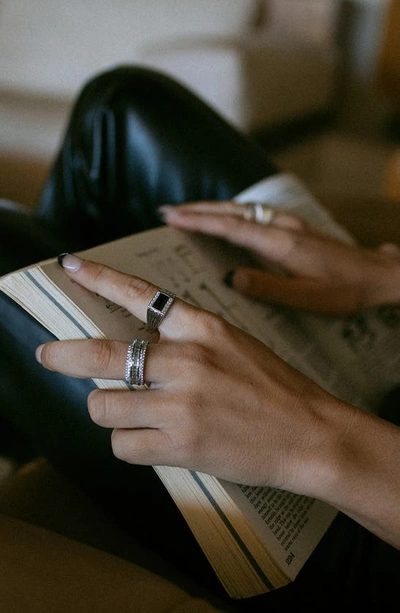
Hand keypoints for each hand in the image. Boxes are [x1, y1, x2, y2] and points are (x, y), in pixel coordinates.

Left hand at [35, 254, 343, 493]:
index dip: (100, 278)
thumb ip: (189, 340)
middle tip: (48, 354)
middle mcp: (188, 362)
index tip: (70, 265)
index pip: (142, 296)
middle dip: (65, 356)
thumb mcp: (235, 345)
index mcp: (204, 330)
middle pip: (101, 355)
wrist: (310, 435)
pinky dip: (129, 445)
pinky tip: (151, 441)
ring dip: (109, 412)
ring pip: (104, 407)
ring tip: (131, 415)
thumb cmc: (275, 388)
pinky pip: (122, 446)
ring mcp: (182, 406)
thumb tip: (138, 346)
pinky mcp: (181, 447)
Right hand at [160, 201, 399, 313]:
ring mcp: (289, 224)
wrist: (379, 274)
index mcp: (281, 244)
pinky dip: (232, 212)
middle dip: (197, 209)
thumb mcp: (309, 298)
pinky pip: (255, 214)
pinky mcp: (295, 228)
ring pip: (243, 209)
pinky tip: (226, 219)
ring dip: (213, 208)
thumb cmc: (347, 290)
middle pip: (232, 211)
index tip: (172, 217)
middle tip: (167, 211)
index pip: (231, 227)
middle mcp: (282, 227)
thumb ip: (269, 288)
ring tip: (187, 213)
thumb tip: (232, 278)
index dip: (199, 221)